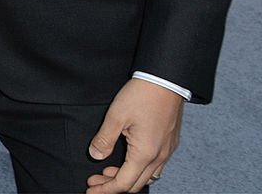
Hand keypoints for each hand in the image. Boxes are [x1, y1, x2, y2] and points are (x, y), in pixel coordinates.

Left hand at [85, 78, 182, 192]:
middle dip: (113, 186)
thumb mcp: (116, 115)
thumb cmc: (142, 94)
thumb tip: (95, 155)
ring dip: (127, 178)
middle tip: (95, 181)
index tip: (90, 189)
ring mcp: (167, 151)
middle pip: (135, 184)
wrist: (166, 79)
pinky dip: (140, 169)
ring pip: (148, 177)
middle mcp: (159, 157)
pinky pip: (156, 166)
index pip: (123, 183)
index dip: (105, 189)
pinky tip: (129, 160)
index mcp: (144, 154)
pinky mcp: (170, 142)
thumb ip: (105, 138)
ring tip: (109, 171)